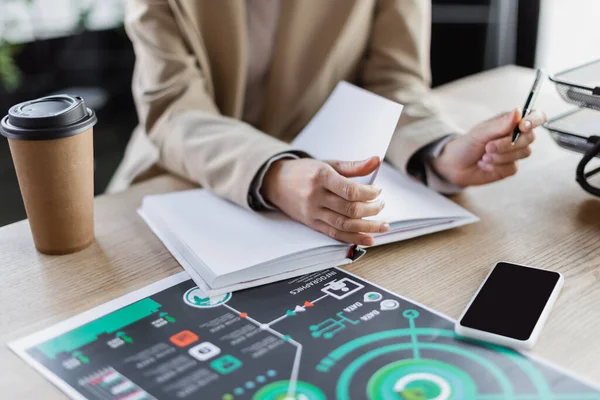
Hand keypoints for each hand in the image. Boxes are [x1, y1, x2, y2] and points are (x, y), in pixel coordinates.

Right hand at [261, 156, 389, 245]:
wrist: (277, 182)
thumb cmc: (305, 171)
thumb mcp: (328, 164)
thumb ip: (354, 166)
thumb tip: (377, 161)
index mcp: (321, 177)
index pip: (350, 190)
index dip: (369, 193)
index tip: (378, 191)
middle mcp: (316, 196)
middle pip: (349, 209)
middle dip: (372, 209)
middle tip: (382, 204)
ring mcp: (313, 212)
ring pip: (344, 225)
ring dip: (367, 227)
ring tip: (382, 225)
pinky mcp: (312, 224)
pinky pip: (335, 234)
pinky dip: (353, 238)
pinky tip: (368, 239)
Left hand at [431, 108, 546, 186]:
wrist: (454, 165)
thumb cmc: (466, 144)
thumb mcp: (481, 132)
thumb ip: (501, 124)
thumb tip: (518, 111)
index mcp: (510, 122)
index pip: (535, 116)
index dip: (534, 120)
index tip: (522, 126)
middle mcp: (516, 136)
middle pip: (530, 138)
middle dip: (508, 144)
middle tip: (488, 147)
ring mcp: (514, 153)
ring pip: (523, 153)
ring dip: (501, 156)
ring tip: (484, 156)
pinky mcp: (510, 168)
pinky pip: (513, 167)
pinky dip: (496, 166)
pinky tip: (484, 164)